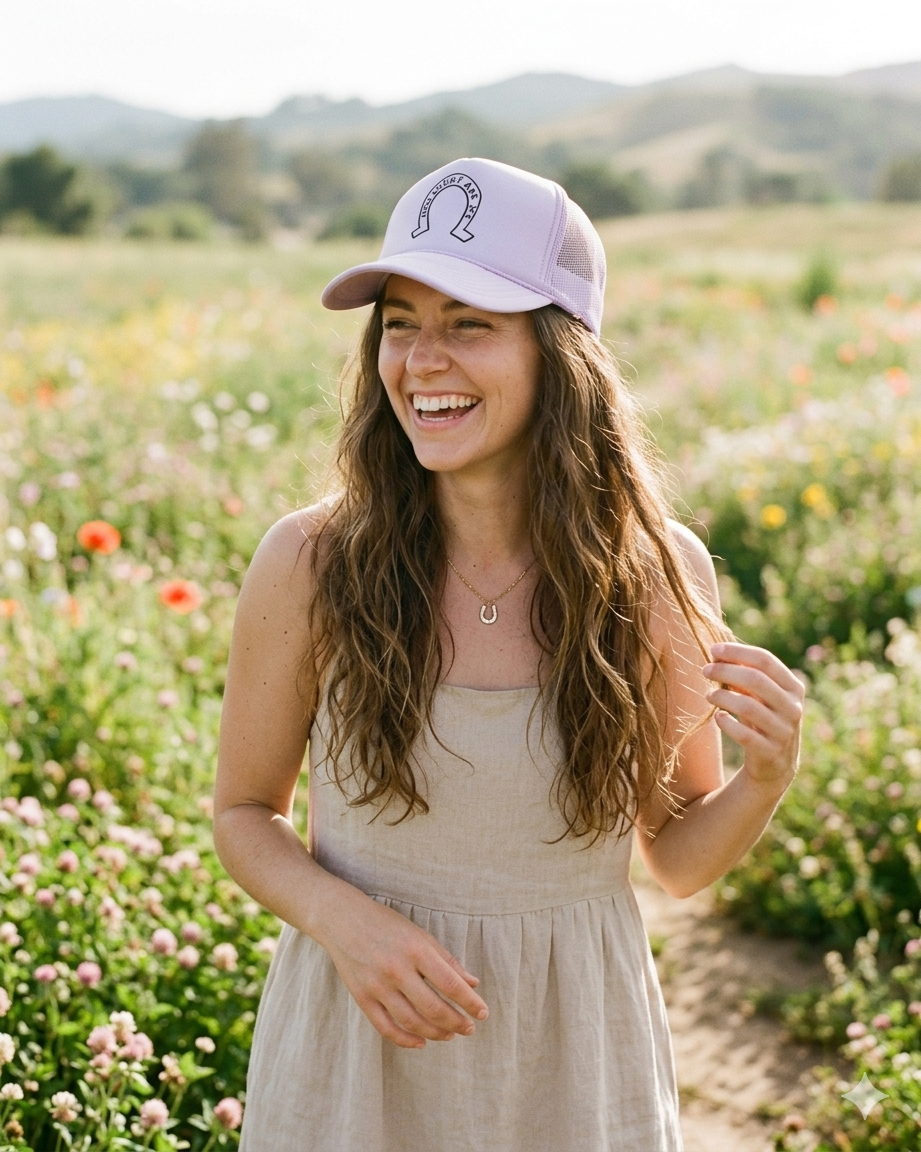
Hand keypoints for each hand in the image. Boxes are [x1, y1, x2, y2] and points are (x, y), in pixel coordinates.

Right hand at [317, 885, 488, 1049]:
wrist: (343, 919)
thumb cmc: (387, 925)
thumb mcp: (420, 935)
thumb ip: (447, 960)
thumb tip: (473, 984)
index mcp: (416, 950)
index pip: (451, 984)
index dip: (470, 1003)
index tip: (483, 1013)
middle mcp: (397, 970)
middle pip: (434, 1008)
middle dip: (457, 1022)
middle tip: (470, 1028)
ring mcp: (377, 986)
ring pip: (412, 1022)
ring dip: (435, 1033)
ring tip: (450, 1035)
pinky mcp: (362, 998)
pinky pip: (386, 1027)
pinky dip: (405, 1040)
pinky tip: (421, 1042)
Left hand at [702, 642, 804, 791]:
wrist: (775, 764)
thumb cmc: (763, 719)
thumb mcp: (762, 696)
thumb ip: (746, 675)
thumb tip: (717, 654)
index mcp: (794, 687)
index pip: (765, 660)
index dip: (737, 652)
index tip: (713, 650)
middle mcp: (793, 708)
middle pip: (756, 680)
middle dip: (726, 671)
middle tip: (705, 670)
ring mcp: (784, 731)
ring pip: (748, 706)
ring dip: (722, 697)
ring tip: (708, 695)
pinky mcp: (770, 752)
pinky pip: (744, 735)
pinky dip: (727, 723)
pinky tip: (718, 717)